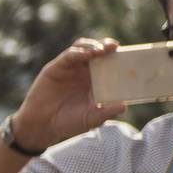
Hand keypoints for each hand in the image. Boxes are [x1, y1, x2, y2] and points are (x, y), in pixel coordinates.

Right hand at [12, 38, 127, 150]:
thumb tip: (124, 106)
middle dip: (107, 46)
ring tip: (101, 50)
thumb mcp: (92, 119)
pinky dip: (78, 52)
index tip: (129, 55)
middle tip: (114, 47)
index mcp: (96, 81)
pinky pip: (68, 56)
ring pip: (83, 48)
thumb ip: (107, 112)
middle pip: (98, 51)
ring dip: (93, 46)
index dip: (118, 57)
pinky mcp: (56, 68)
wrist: (43, 125)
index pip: (110, 63)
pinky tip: (86, 54)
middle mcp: (84, 72)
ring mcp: (70, 68)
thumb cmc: (68, 122)